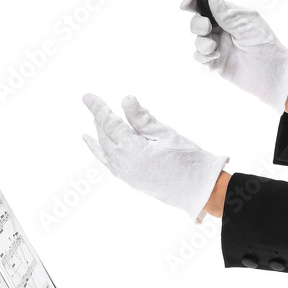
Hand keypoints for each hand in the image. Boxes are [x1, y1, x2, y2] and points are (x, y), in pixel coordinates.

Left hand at [82, 93, 228, 221]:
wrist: (200, 190)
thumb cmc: (188, 160)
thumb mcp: (166, 133)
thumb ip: (143, 118)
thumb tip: (125, 100)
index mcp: (133, 151)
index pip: (110, 124)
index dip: (98, 109)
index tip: (87, 96)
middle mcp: (125, 164)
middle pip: (105, 137)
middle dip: (98, 119)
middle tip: (93, 103)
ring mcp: (127, 175)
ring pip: (105, 151)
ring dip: (99, 134)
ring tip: (94, 121)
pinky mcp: (132, 181)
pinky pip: (109, 164)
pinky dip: (101, 153)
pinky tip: (97, 147)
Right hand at [180, 0, 287, 113]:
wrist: (272, 74)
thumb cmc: (266, 46)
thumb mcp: (247, 26)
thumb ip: (226, 13)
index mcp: (231, 16)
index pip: (208, 4)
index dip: (194, 2)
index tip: (185, 4)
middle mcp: (222, 29)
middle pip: (198, 21)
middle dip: (197, 23)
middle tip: (206, 28)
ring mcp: (218, 45)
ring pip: (197, 39)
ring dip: (201, 41)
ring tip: (213, 47)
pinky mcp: (216, 62)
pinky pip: (199, 56)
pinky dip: (203, 55)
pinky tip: (215, 57)